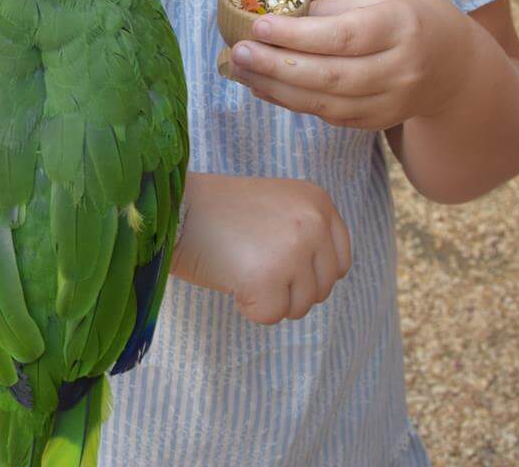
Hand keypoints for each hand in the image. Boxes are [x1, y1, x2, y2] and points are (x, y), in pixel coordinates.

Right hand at [170, 172, 351, 324]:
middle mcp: (314, 223)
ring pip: (300, 306)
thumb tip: (324, 280)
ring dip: (271, 299)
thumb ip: (306, 233)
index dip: (312, 274)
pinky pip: (271, 316)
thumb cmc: (219, 211)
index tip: (283, 267)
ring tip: (242, 268)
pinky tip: (232, 279)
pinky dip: (249, 308)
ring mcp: (294, 251)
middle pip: (324, 288)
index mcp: (319, 202)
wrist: (177, 208)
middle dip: (290, 289)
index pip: (341, 261)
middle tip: (255, 266)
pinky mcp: (268, 278)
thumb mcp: (278, 206)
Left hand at [223, 0, 473, 130]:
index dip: (298, 35)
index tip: (259, 25)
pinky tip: (264, 86)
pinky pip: (329, 116)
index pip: (345, 36)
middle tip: (238, 53)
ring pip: (326, 103)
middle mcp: (401, 69)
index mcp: (402, 27)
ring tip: (241, 70)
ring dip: (276, 88)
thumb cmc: (408, 17)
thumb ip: (331, 10)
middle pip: (331, 76)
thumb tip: (275, 17)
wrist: (453, 63)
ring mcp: (391, 102)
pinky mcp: (378, 122)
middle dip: (277, 66)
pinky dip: (292, 102)